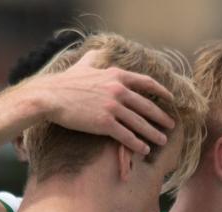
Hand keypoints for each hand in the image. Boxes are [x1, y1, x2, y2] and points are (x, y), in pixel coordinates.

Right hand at [27, 50, 176, 154]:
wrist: (49, 96)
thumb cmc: (64, 82)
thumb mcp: (83, 65)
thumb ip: (94, 59)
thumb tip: (98, 51)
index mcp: (116, 75)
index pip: (146, 82)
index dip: (161, 91)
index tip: (170, 98)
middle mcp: (118, 90)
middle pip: (147, 106)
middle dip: (161, 117)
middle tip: (171, 125)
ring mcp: (113, 107)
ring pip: (140, 123)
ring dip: (153, 133)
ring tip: (162, 141)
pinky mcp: (105, 123)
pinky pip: (127, 136)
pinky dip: (137, 144)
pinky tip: (144, 150)